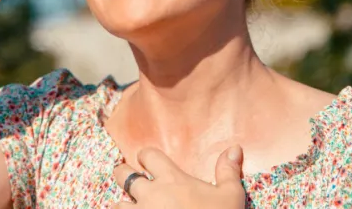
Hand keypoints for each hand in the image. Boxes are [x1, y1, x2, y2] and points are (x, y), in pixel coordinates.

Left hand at [112, 146, 245, 208]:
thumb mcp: (230, 196)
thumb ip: (228, 171)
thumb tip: (235, 148)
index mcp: (171, 180)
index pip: (148, 155)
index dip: (146, 157)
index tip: (147, 161)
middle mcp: (150, 194)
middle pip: (123, 174)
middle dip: (124, 174)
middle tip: (129, 179)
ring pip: (116, 204)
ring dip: (122, 205)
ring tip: (129, 208)